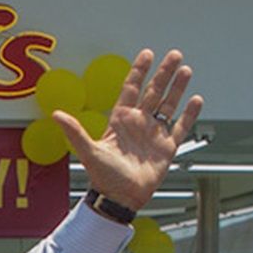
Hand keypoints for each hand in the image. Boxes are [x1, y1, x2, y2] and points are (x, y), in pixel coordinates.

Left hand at [58, 48, 202, 209]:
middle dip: (164, 73)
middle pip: (154, 91)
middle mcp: (139, 123)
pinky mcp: (167, 147)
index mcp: (120, 120)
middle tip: (174, 55)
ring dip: (177, 88)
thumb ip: (74, 131)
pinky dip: (189, 114)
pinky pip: (180, 127)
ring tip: (185, 70)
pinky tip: (196, 100)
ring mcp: (154, 134)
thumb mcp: (88, 151)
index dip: (139, 71)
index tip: (147, 54)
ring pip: (168, 105)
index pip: (131, 89)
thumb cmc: (103, 177)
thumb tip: (56, 114)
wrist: (120, 198)